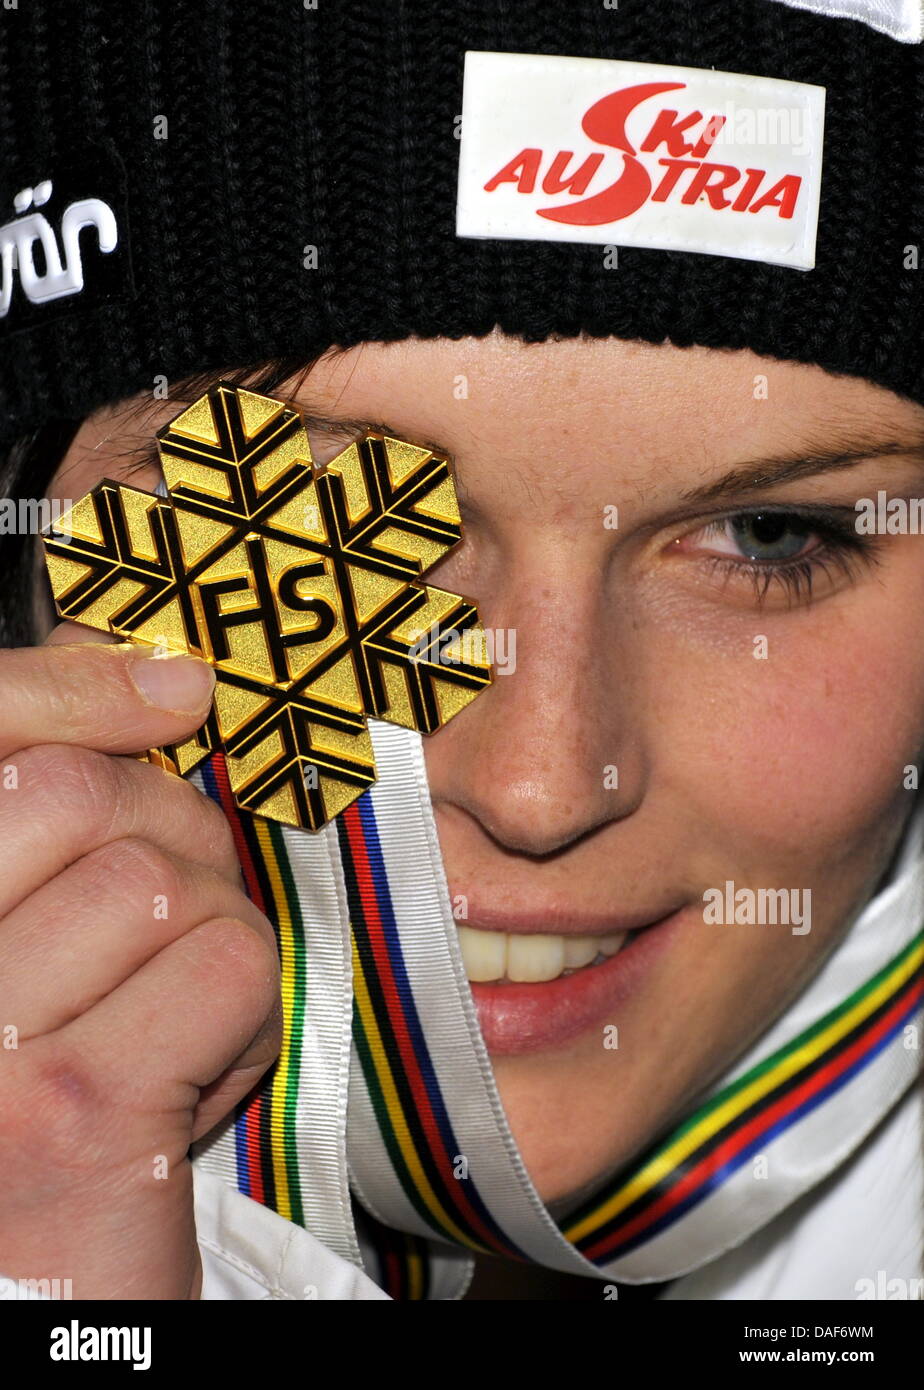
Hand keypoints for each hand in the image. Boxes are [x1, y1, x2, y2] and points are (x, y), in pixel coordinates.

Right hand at [0, 629, 280, 1298]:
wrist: (42, 1296)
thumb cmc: (43, 1102)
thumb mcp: (30, 942)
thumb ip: (60, 811)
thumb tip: (164, 676)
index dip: (73, 688)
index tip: (174, 694)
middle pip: (75, 794)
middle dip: (166, 828)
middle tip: (170, 914)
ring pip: (164, 878)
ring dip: (210, 933)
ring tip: (174, 1010)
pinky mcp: (76, 1114)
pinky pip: (228, 962)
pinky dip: (247, 1009)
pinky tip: (198, 1073)